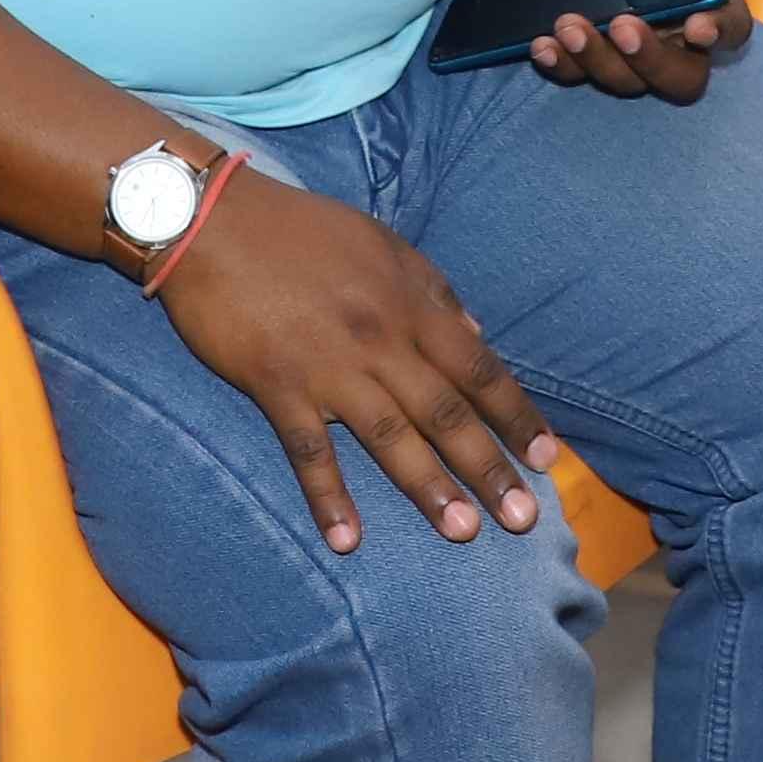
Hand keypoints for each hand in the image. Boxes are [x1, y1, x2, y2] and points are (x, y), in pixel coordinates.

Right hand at [150, 166, 562, 550]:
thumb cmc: (302, 230)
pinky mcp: (277, 385)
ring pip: (390, 436)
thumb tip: (477, 338)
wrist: (213, 221)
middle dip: (489, 467)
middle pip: (446, 412)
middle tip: (525, 519)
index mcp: (410, 303)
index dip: (516, 415)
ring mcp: (329, 367)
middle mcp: (380, 339)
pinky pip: (309, 451)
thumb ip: (435, 291)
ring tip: (462, 531)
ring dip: (427, 487)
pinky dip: (328, 497)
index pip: (479, 369)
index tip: (549, 460)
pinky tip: (347, 540)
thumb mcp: (382, 244)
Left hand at [511, 0, 738, 101]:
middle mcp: (678, 35)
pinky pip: (581, 74)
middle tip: (621, 26)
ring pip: (628, 80)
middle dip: (651, 59)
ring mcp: (633, 51)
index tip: (695, 27)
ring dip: (598, 59)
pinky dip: (562, 65)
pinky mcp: (592, 54)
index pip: (731, 26)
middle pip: (682, 75)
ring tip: (568, 24)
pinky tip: (543, 45)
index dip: (719, 32)